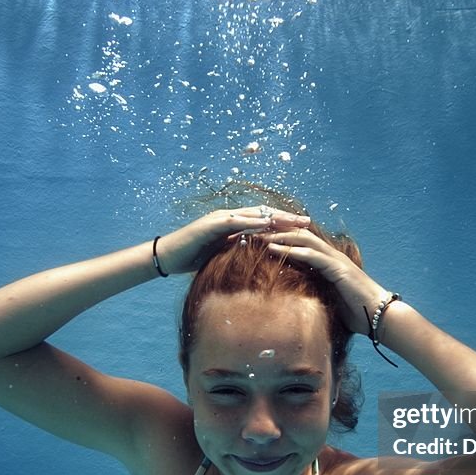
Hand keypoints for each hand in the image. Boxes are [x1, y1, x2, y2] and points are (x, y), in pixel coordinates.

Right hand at [155, 206, 310, 274]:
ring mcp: (220, 218)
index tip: (303, 228)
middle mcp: (229, 216)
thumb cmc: (192, 259)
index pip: (263, 220)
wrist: (167, 256)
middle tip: (308, 221)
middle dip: (286, 217)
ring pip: (253, 214)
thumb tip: (255, 261)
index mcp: (233, 224)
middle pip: (263, 213)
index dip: (284, 223)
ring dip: (275, 217)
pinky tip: (268, 224)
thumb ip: (237, 253)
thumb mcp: (221, 256)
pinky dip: (252, 222)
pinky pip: (236, 221)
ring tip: (294, 221)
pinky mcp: (211, 224)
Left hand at [262, 228, 388, 335]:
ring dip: (281, 236)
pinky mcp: (338, 269)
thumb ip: (312, 293)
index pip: (301, 242)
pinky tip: (275, 249)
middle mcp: (331, 255)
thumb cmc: (355, 312)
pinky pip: (312, 256)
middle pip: (300, 234)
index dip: (282, 236)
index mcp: (327, 261)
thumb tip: (293, 301)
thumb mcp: (327, 299)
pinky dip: (292, 251)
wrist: (378, 316)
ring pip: (304, 240)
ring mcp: (335, 260)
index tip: (261, 235)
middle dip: (278, 230)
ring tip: (260, 235)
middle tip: (255, 228)